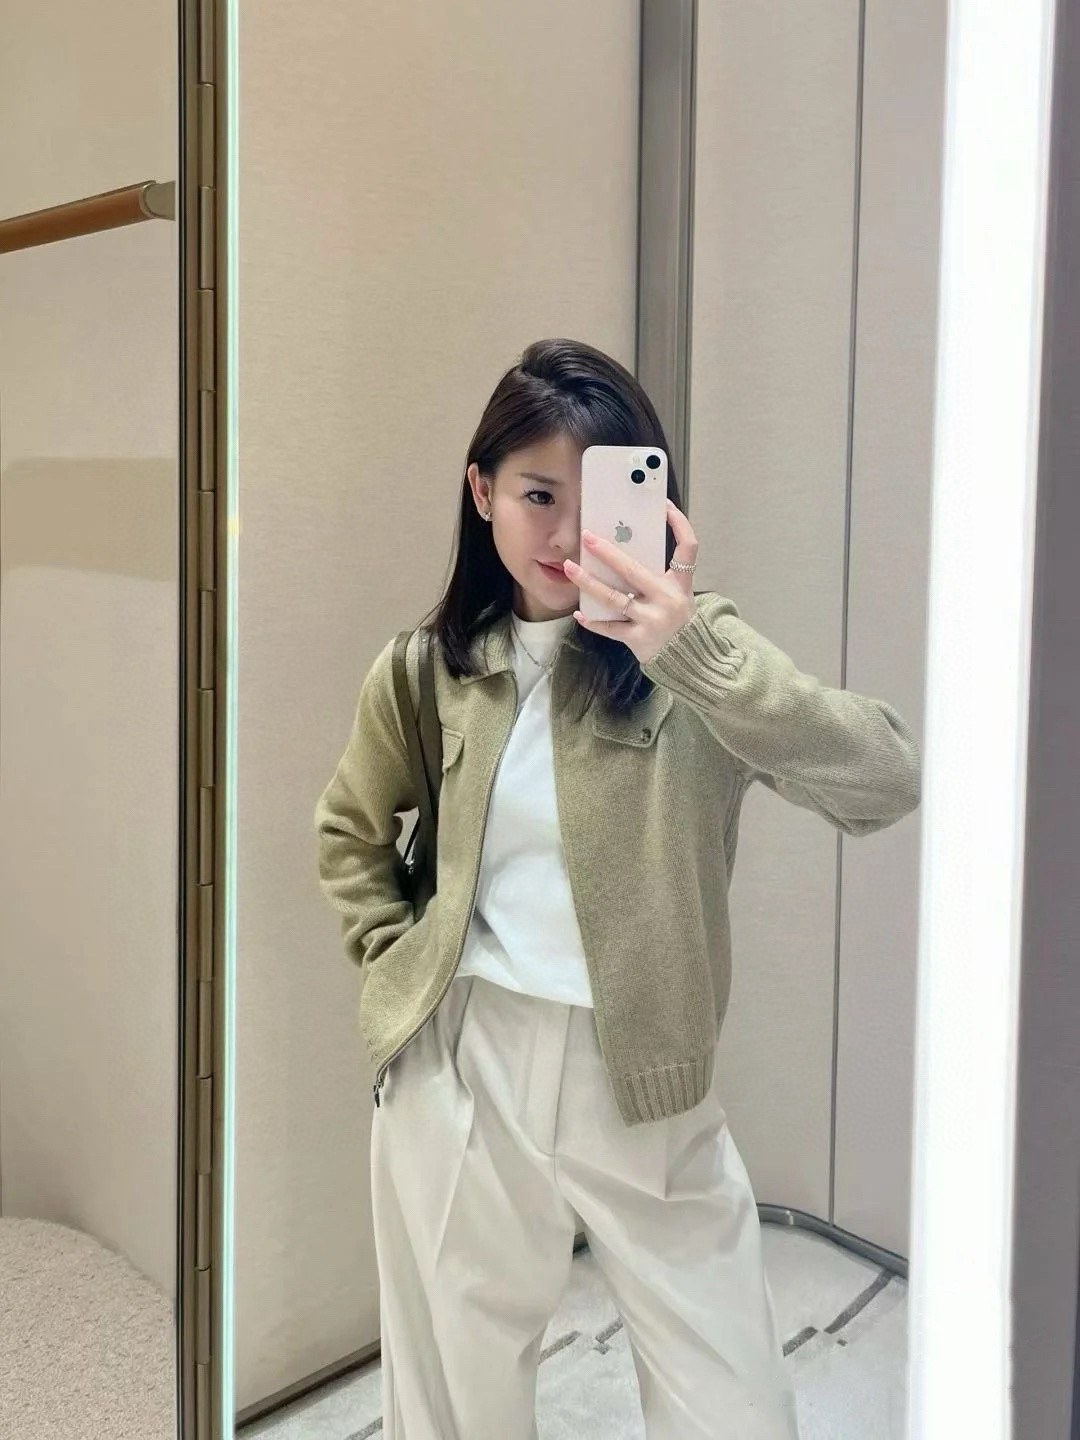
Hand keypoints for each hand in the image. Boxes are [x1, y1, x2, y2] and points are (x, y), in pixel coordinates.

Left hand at [563, 500, 698, 664]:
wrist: (689, 660)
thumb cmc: (679, 622)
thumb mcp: (679, 596)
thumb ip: (659, 577)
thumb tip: (626, 550)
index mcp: (681, 584)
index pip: (688, 547)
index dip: (678, 524)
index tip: (663, 506)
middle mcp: (667, 599)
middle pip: (633, 570)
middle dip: (607, 553)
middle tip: (587, 537)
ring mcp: (652, 620)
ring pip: (614, 598)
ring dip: (588, 582)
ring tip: (570, 568)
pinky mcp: (639, 639)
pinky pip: (610, 628)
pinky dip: (593, 621)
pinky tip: (579, 614)